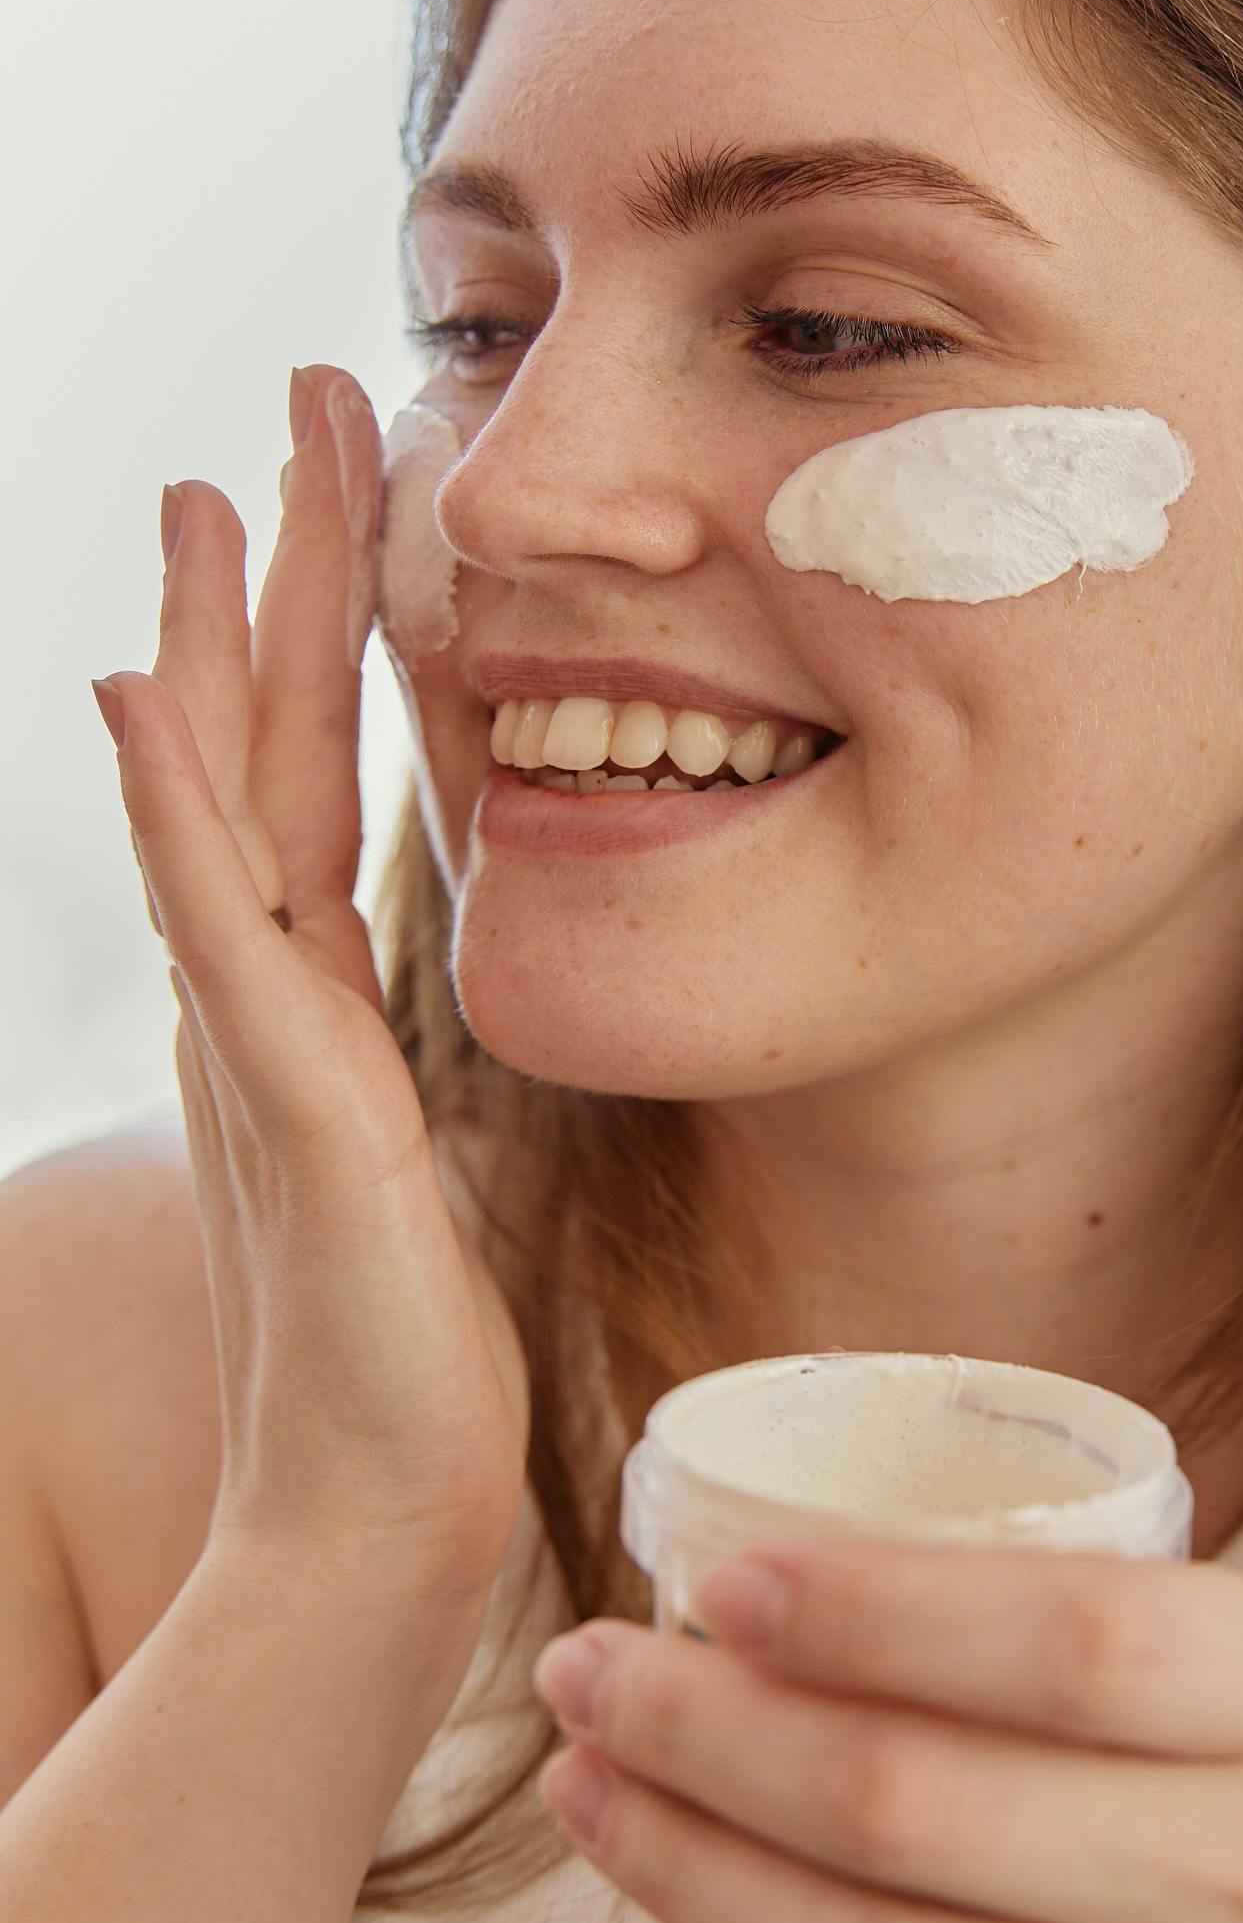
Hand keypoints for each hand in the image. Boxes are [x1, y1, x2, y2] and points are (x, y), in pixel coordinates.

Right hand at [93, 367, 529, 1599]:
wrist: (377, 1516)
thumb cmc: (412, 1357)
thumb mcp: (422, 1160)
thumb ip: (405, 1058)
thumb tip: (417, 984)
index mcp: (318, 1000)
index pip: (313, 771)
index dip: (324, 623)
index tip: (341, 481)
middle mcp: (272, 997)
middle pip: (262, 742)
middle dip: (277, 570)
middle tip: (290, 406)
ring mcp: (263, 1042)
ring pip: (225, 800)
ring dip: (212, 640)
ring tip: (199, 492)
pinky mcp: (290, 1104)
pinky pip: (221, 925)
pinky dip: (173, 807)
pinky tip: (140, 692)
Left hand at [530, 1538, 1242, 1922]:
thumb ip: (1103, 1636)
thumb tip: (820, 1587)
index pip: (1061, 1648)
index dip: (871, 1611)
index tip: (724, 1578)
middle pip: (925, 1810)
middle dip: (712, 1733)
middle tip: (596, 1672)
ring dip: (700, 1869)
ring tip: (595, 1791)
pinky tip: (712, 1898)